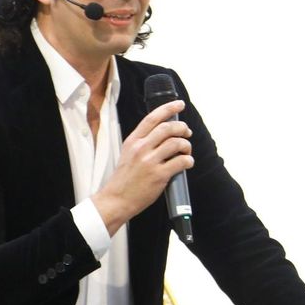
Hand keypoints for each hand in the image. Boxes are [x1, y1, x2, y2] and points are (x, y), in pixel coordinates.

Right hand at [91, 100, 192, 234]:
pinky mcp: (159, 175)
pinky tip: (187, 163)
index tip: (179, 104)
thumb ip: (142, 142)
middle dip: (182, 128)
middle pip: (168, 128)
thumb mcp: (128, 154)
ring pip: (176, 143)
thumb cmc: (123, 179)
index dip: (168, 108)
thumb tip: (163, 134)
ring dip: (186, 145)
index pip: (152, 118)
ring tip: (186, 151)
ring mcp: (150, 161)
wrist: (116, 199)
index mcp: (133, 141)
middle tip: (187, 132)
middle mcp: (141, 148)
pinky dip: (188, 160)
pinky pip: (181, 162)